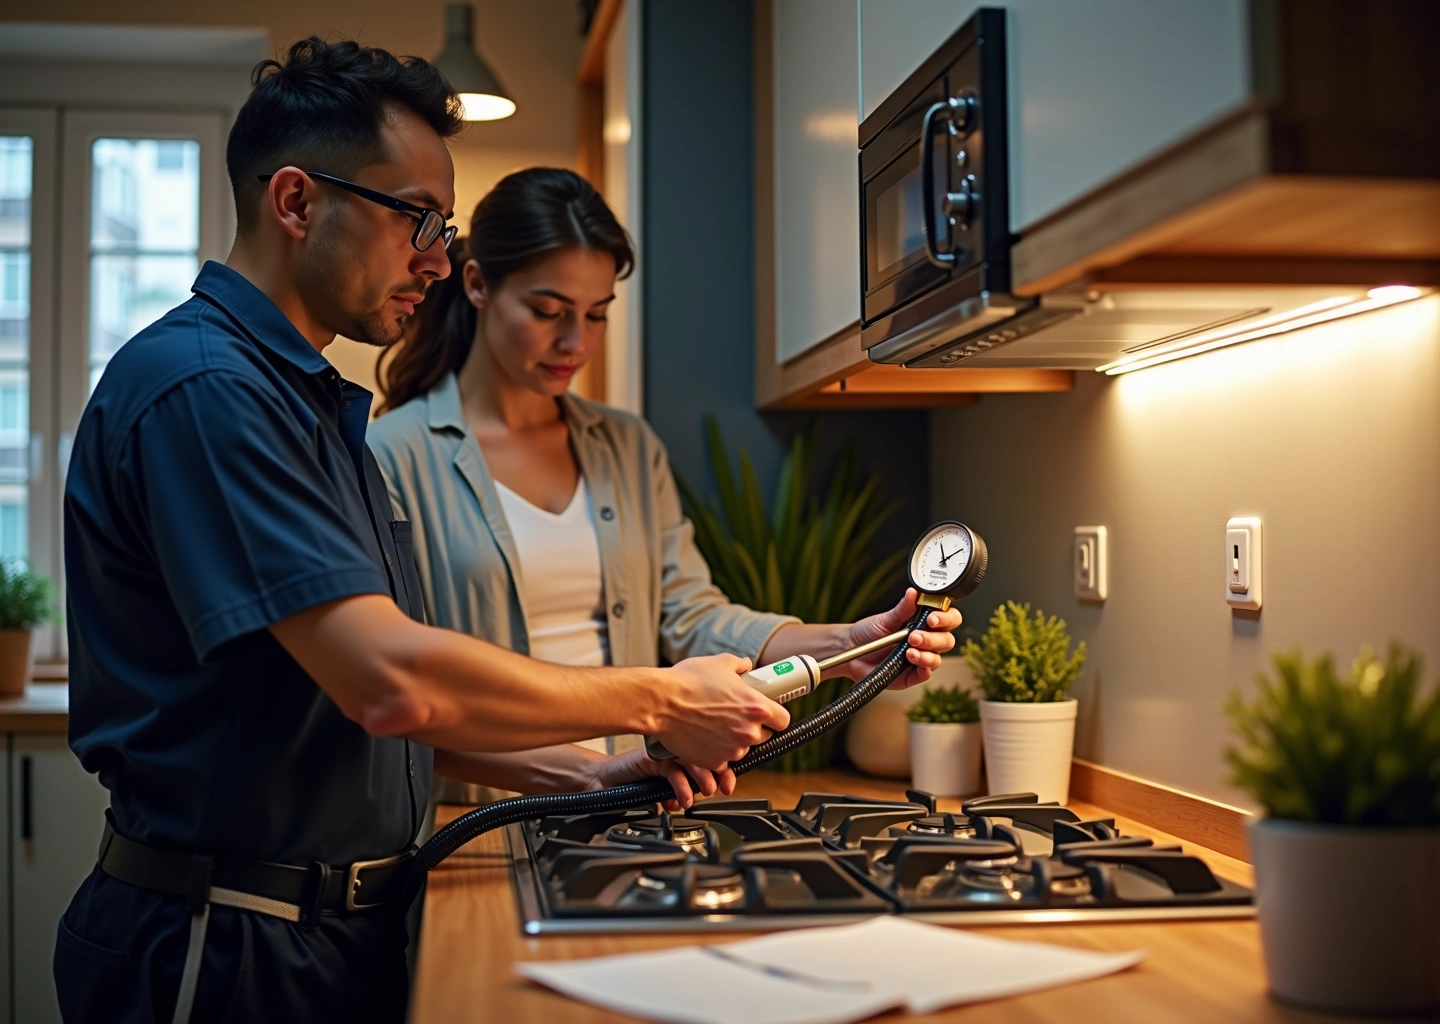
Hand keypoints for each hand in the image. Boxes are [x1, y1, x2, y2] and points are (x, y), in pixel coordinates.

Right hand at [585, 747, 736, 811]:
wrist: (604, 782)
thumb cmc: (634, 783)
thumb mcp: (663, 792)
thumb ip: (679, 793)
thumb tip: (696, 801)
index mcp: (682, 755)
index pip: (710, 758)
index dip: (723, 772)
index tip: (729, 787)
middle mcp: (674, 751)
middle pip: (706, 756)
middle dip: (717, 774)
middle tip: (720, 788)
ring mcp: (663, 753)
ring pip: (692, 760)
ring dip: (702, 778)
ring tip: (704, 792)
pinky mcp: (651, 757)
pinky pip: (672, 768)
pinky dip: (680, 785)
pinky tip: (681, 798)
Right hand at [652, 654, 790, 769]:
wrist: (661, 702)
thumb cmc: (688, 681)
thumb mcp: (720, 663)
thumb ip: (740, 665)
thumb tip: (746, 665)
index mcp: (757, 707)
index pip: (783, 720)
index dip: (776, 717)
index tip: (768, 714)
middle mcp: (749, 732)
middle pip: (764, 736)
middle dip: (753, 728)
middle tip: (735, 717)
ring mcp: (732, 750)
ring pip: (742, 749)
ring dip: (734, 741)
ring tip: (713, 725)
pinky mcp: (715, 762)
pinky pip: (723, 760)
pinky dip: (716, 752)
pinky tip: (703, 736)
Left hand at [838, 588, 960, 688]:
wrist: (850, 649)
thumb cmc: (869, 632)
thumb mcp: (885, 618)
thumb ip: (902, 608)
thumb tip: (914, 593)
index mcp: (924, 623)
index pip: (948, 619)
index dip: (946, 618)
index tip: (932, 618)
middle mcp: (926, 641)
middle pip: (946, 640)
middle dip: (933, 638)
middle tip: (914, 636)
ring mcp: (920, 658)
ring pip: (937, 658)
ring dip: (926, 655)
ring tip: (909, 651)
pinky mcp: (911, 675)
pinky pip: (924, 675)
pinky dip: (923, 669)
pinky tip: (914, 662)